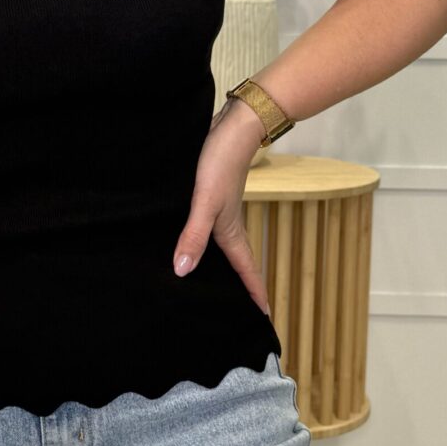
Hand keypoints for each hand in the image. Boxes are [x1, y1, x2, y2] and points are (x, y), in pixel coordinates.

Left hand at [172, 98, 270, 314]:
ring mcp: (222, 210)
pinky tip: (196, 241)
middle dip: (243, 286)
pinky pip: (213, 229)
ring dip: (227, 265)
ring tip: (221, 283)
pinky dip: (210, 243)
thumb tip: (182, 271)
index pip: (246, 271)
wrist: (234, 127)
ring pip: (226, 246)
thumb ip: (194, 235)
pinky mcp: (212, 196)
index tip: (264, 318)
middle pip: (239, 263)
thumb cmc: (221, 163)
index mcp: (230, 232)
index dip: (254, 294)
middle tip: (242, 310)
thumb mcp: (204, 202)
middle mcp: (229, 225)